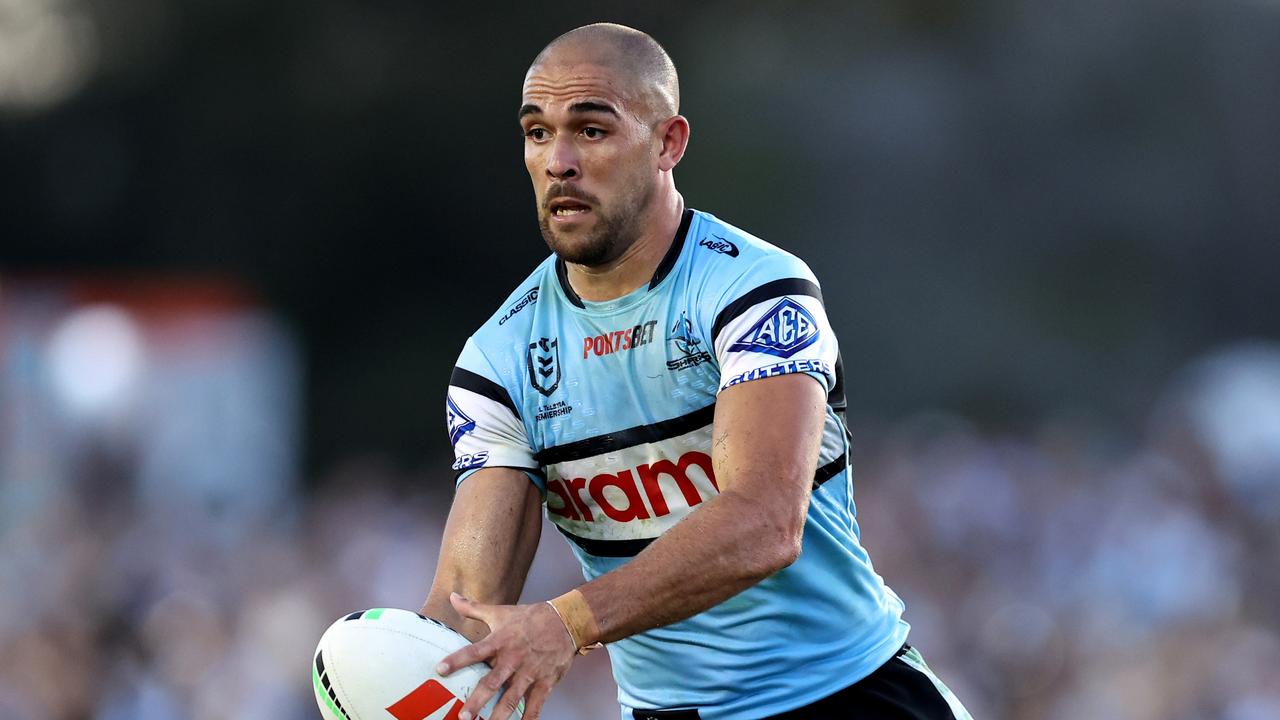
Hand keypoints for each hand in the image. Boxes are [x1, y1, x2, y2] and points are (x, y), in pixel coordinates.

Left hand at [436, 592, 576, 719]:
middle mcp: (513, 659)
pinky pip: (535, 705)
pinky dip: (528, 719)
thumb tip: (452, 597)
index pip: (474, 651)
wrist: (566, 620)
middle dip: (477, 700)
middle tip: (463, 716)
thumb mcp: (500, 612)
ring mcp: (530, 672)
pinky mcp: (545, 682)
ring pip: (512, 697)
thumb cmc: (530, 618)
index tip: (440, 670)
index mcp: (500, 641)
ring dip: (498, 715)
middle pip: (492, 682)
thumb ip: (473, 608)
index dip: (457, 660)